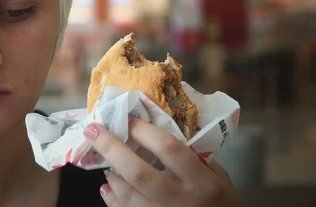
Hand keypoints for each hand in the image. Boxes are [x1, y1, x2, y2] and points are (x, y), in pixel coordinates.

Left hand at [83, 118, 243, 206]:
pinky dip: (112, 197)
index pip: (169, 149)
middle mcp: (179, 200)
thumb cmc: (223, 204)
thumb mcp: (220, 179)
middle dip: (111, 147)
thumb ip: (195, 159)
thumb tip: (158, 135)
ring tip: (103, 159)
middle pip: (138, 172)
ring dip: (110, 173)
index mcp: (201, 182)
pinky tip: (107, 186)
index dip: (145, 131)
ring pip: (126, 194)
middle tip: (92, 128)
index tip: (128, 118)